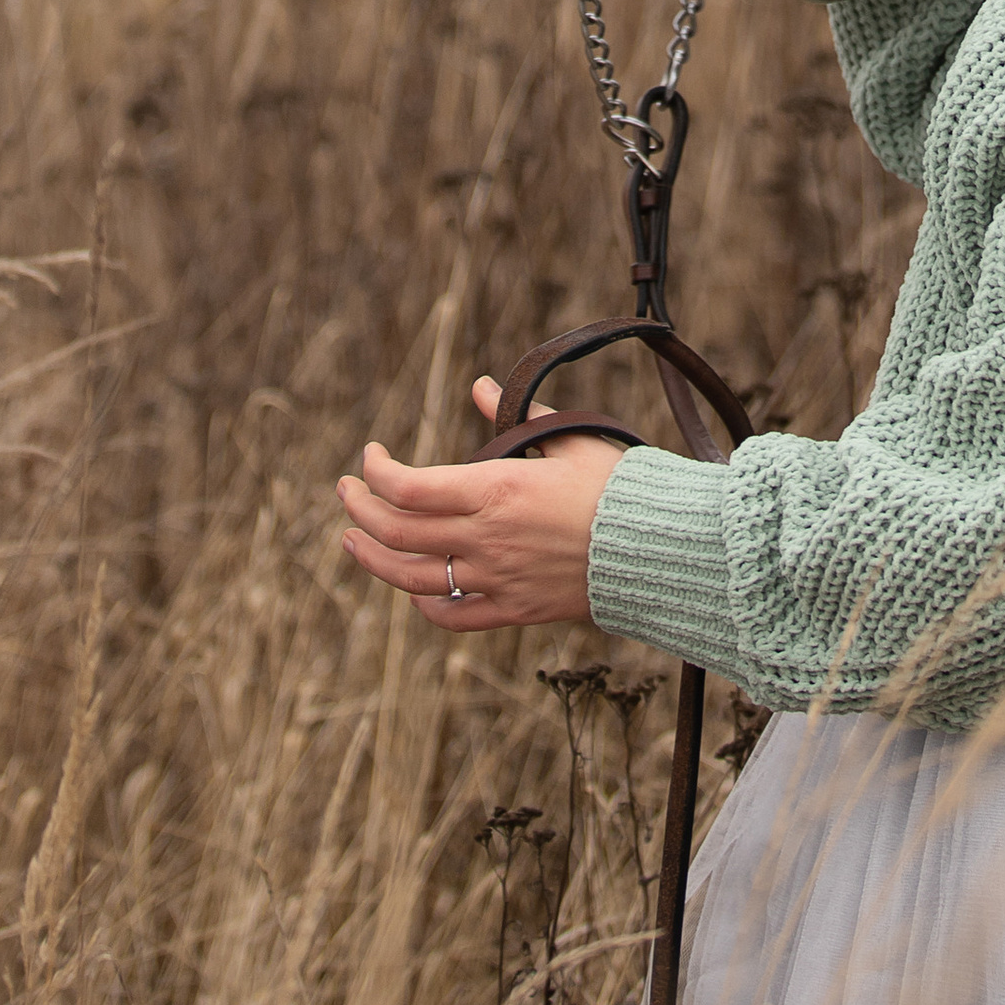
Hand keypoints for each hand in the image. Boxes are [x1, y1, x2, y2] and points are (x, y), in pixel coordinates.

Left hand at [338, 378, 626, 629]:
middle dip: (360, 509)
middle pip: (398, 531)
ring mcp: (497, 580)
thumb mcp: (568, 438)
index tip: (371, 456)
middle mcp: (486, 540)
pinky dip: (423, 603)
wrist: (659, 548)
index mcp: (496, 490)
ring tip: (352, 540)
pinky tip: (412, 589)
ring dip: (373, 557)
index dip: (377, 471)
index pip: (408, 486)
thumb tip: (480, 388)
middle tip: (346, 491)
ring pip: (412, 578)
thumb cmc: (618, 485)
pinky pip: (453, 616)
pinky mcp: (514, 610)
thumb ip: (517, 417)